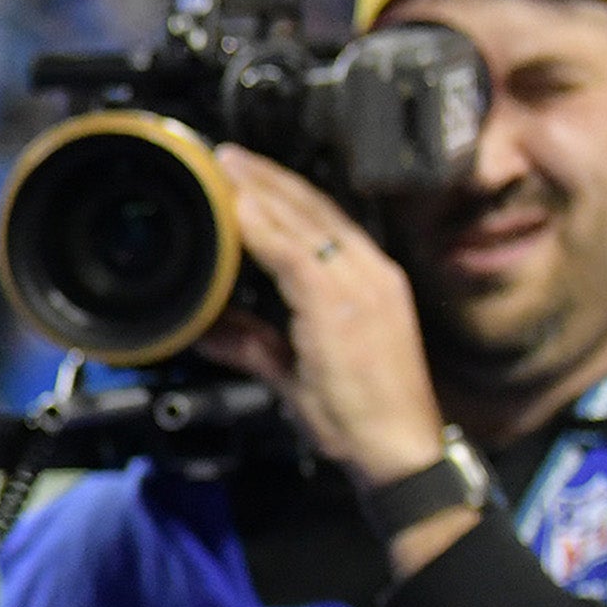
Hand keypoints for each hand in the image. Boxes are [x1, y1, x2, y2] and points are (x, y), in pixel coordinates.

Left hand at [184, 155, 449, 490]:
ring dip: (262, 192)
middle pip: (315, 210)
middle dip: (269, 179)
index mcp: (369, 282)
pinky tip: (240, 210)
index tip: (247, 175)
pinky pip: (298, 255)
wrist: (399, 451)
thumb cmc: (362, 417)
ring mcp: (361, 287)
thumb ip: (253, 344)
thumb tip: (207, 330)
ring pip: (306, 223)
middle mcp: (371, 274)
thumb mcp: (295, 373)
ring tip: (226, 167)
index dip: (284, 194)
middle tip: (226, 155)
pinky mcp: (344, 306)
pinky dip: (266, 230)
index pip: (324, 222)